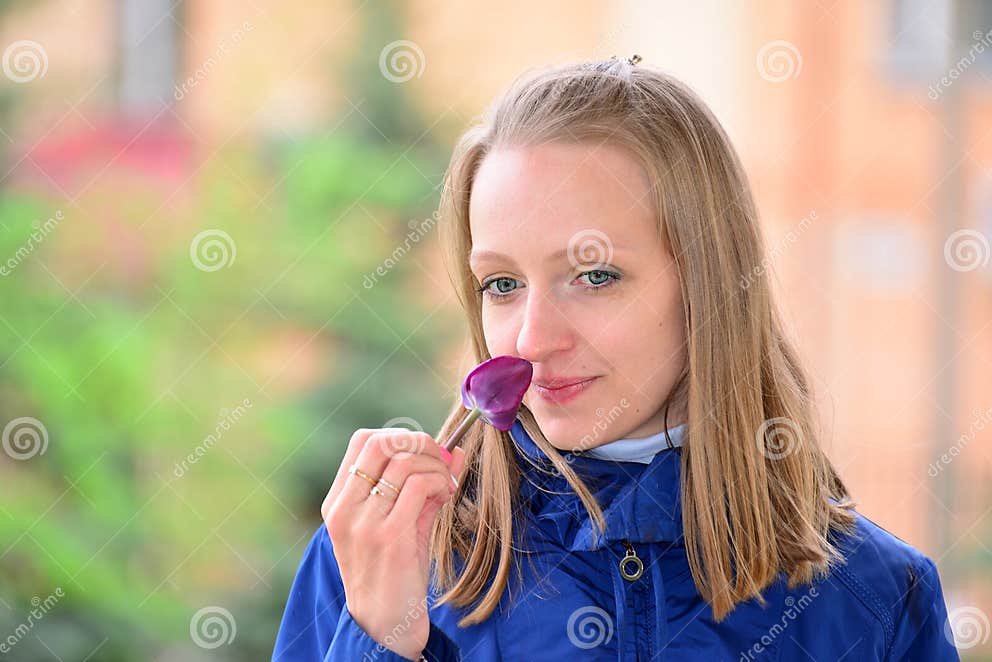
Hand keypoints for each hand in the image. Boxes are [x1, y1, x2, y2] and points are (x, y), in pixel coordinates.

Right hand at [321, 428, 465, 659]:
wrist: (385, 622)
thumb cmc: (394, 569)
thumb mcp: (401, 520)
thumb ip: (422, 484)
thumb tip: (453, 449)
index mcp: (338, 501)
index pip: (363, 441)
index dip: (399, 436)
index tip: (423, 452)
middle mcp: (345, 508)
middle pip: (382, 443)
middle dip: (420, 443)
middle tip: (440, 460)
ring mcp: (364, 523)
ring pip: (405, 462)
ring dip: (436, 465)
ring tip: (445, 485)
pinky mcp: (389, 537)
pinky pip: (419, 486)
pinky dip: (440, 482)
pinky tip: (445, 496)